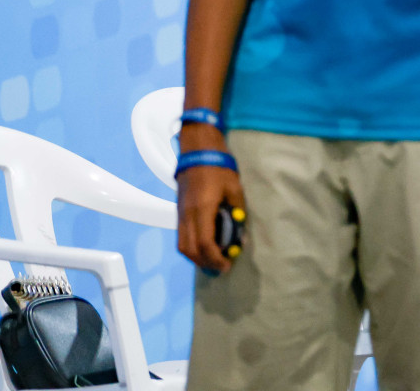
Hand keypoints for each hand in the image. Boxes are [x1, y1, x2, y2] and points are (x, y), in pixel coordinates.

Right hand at [176, 126, 244, 273]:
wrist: (198, 151)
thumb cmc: (220, 168)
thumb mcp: (235, 189)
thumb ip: (237, 214)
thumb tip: (240, 238)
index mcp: (202, 209)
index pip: (205, 244)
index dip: (215, 259)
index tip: (227, 265)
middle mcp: (187, 214)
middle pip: (190, 250)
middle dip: (205, 263)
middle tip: (221, 268)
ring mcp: (180, 213)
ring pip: (182, 246)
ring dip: (196, 258)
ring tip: (213, 262)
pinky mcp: (179, 211)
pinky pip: (181, 237)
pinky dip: (191, 247)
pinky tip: (204, 248)